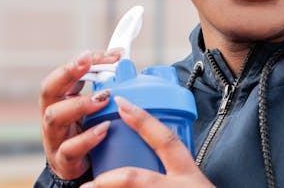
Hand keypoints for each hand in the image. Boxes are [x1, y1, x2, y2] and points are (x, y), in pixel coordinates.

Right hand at [39, 49, 122, 179]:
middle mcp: (52, 115)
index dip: (83, 61)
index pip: (64, 73)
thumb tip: (125, 62)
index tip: (109, 54)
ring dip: (80, 104)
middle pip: (49, 89)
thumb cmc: (88, 131)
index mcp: (60, 99)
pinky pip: (70, 148)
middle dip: (68, 72)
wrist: (82, 168)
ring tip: (102, 98)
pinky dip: (87, 138)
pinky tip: (104, 129)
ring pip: (55, 117)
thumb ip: (105, 86)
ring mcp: (55, 138)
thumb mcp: (94, 107)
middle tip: (88, 62)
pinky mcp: (64, 160)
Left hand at [80, 95, 214, 186]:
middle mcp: (177, 187)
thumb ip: (173, 174)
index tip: (122, 105)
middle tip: (88, 183)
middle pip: (136, 178)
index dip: (143, 121)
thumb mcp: (195, 184)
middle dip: (109, 179)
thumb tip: (146, 163)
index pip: (166, 141)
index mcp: (188, 174)